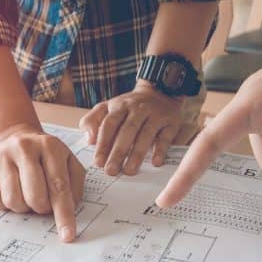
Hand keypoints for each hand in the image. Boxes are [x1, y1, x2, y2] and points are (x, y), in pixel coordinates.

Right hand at [0, 124, 85, 241]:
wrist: (16, 136)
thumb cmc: (46, 156)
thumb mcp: (68, 162)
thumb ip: (74, 186)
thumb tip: (69, 210)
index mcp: (50, 146)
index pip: (59, 187)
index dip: (64, 214)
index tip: (67, 236)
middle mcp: (24, 148)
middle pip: (34, 197)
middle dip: (41, 208)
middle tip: (43, 202)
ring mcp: (2, 156)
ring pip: (13, 201)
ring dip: (23, 207)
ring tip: (26, 194)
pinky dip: (3, 204)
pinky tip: (11, 191)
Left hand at [79, 83, 199, 175]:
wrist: (160, 91)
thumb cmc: (129, 106)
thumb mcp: (108, 107)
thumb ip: (93, 120)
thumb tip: (89, 139)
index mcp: (119, 106)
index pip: (109, 125)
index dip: (103, 144)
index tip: (98, 162)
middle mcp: (138, 109)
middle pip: (126, 131)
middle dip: (118, 152)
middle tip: (111, 170)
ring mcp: (156, 114)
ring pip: (145, 135)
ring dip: (137, 154)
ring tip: (129, 171)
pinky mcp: (171, 121)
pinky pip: (166, 136)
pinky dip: (161, 149)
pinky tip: (155, 162)